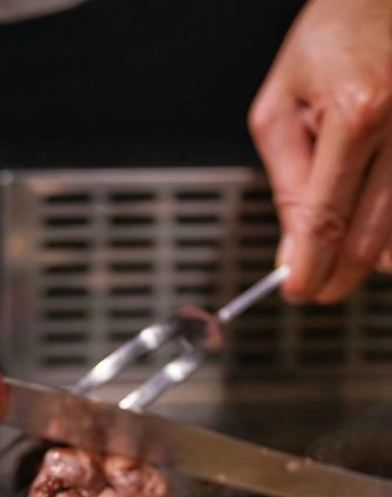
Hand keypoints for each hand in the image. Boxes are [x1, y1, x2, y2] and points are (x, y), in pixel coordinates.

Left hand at [249, 0, 391, 302]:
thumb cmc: (331, 39)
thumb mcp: (282, 105)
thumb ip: (286, 184)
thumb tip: (294, 253)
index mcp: (356, 111)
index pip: (327, 218)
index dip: (310, 267)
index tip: (297, 291)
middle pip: (371, 239)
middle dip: (338, 275)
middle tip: (316, 286)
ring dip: (369, 258)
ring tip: (340, 248)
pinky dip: (390, 233)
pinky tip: (372, 223)